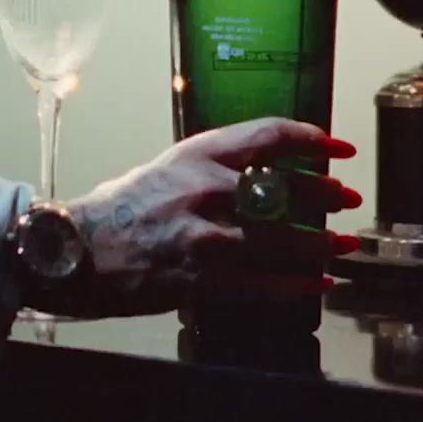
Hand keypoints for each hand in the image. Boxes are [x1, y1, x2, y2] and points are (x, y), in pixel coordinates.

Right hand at [54, 118, 359, 318]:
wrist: (75, 249)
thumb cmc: (118, 210)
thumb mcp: (168, 168)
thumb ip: (214, 168)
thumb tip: (260, 171)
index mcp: (198, 155)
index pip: (269, 136)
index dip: (312, 140)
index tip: (338, 148)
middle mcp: (205, 190)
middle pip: (286, 190)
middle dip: (325, 197)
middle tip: (347, 200)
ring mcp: (205, 236)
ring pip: (281, 240)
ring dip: (320, 244)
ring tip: (344, 246)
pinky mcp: (201, 278)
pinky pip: (262, 284)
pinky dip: (295, 285)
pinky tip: (317, 283)